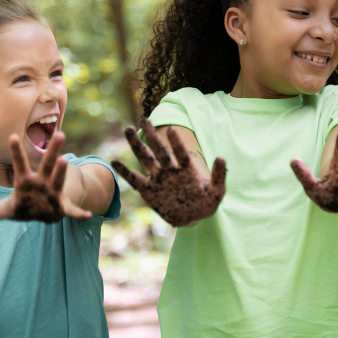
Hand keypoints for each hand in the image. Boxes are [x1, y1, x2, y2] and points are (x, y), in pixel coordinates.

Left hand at [0, 132, 91, 224]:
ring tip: (64, 160)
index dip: (16, 152)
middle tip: (59, 133)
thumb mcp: (6, 210)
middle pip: (48, 164)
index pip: (20, 164)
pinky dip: (79, 214)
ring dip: (61, 171)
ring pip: (59, 179)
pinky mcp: (62, 206)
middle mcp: (42, 182)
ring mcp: (54, 192)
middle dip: (53, 151)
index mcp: (26, 182)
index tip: (13, 136)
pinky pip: (72, 211)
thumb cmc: (24, 206)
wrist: (44, 213)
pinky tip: (87, 216)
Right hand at [111, 120, 225, 226]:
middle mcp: (170, 170)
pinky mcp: (149, 191)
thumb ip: (219, 176)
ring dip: (137, 145)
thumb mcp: (216, 192)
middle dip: (152, 135)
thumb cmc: (206, 203)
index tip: (172, 129)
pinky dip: (125, 172)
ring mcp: (158, 179)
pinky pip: (135, 180)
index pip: (181, 153)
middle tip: (144, 119)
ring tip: (129, 130)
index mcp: (186, 169)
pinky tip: (114, 161)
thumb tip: (222, 157)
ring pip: (146, 158)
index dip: (177, 142)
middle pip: (160, 150)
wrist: (192, 217)